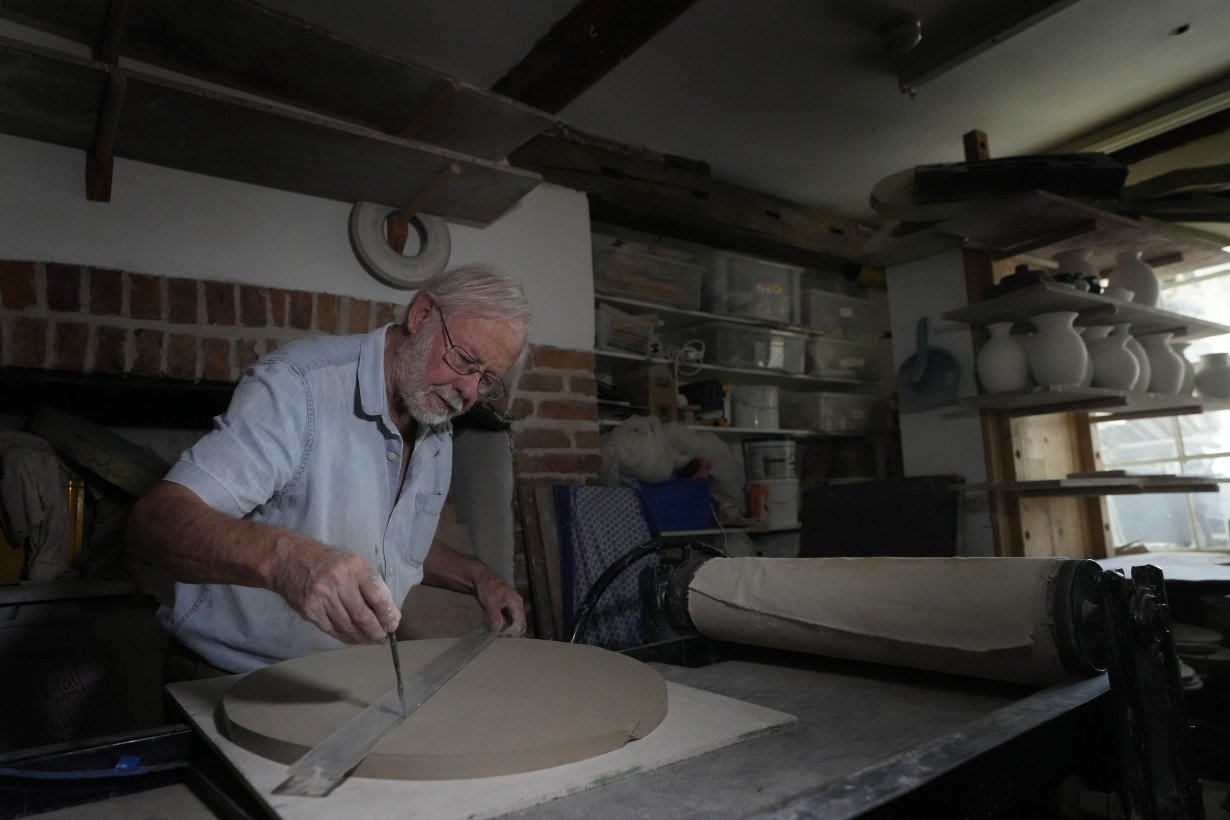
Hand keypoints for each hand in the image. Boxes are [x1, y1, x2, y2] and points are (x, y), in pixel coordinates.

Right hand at [271, 543, 399, 643]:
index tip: (393, 624)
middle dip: (377, 631)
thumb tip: (389, 614)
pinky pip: (332, 630)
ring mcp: (322, 597)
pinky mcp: (310, 610)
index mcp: (355, 567)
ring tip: (371, 641)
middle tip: (383, 638)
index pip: (378, 596)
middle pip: (363, 616)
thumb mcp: (355, 564)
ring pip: (348, 626)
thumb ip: (371, 585)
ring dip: (362, 638)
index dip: (388, 614)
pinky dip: (346, 638)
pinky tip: (354, 639)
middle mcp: (338, 582)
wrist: (291, 560)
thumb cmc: (330, 562)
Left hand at [474, 570, 526, 636]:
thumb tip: (497, 629)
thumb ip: (495, 615)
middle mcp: (517, 607)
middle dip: (513, 633)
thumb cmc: (488, 587)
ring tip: (499, 635)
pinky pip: (510, 623)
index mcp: (517, 603)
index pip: (520, 621)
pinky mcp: (507, 611)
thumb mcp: (490, 601)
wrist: (482, 579)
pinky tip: (498, 631)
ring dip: (510, 632)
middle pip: (522, 625)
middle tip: (501, 637)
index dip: (513, 630)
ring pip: (517, 625)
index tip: (501, 634)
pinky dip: (506, 629)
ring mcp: (513, 609)